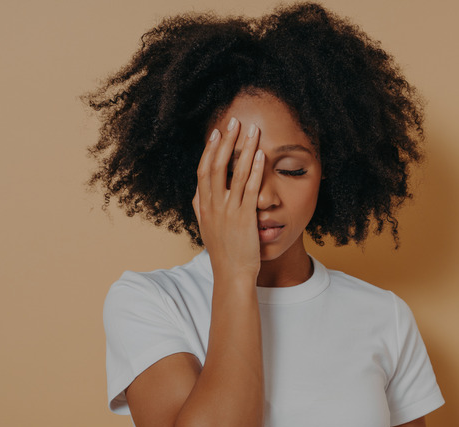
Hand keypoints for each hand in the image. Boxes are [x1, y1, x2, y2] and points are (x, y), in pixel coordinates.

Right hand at [193, 118, 264, 280]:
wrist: (231, 275)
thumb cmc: (223, 253)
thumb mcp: (207, 228)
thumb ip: (202, 208)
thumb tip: (198, 192)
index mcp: (204, 206)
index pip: (203, 171)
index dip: (209, 150)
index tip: (216, 132)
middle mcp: (213, 206)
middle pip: (217, 165)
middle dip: (226, 141)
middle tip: (234, 120)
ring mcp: (228, 211)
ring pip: (234, 172)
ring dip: (244, 148)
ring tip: (252, 130)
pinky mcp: (245, 218)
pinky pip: (250, 189)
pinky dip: (254, 170)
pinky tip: (260, 155)